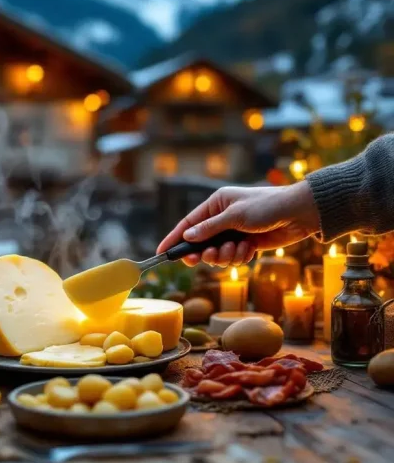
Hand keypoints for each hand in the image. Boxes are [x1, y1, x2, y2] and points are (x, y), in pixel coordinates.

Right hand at [157, 181, 319, 267]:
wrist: (299, 214)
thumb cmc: (267, 206)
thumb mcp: (235, 216)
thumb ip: (209, 228)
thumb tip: (187, 237)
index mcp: (216, 204)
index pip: (188, 224)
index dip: (174, 238)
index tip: (162, 253)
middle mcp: (222, 218)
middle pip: (201, 243)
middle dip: (206, 252)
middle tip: (209, 257)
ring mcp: (234, 232)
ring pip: (217, 253)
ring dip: (226, 255)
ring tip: (238, 249)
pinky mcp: (247, 243)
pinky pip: (233, 257)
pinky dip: (240, 256)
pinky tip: (251, 249)